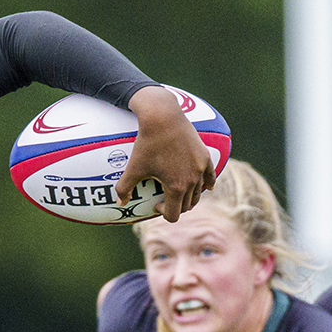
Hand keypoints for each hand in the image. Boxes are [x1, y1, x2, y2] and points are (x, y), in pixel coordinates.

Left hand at [117, 85, 215, 222]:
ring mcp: (201, 169)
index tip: (156, 203)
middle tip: (166, 198)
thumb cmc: (147, 142)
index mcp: (176, 187)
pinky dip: (208, 184)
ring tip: (180, 191)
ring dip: (189, 197)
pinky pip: (211, 176)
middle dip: (176, 205)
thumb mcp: (133, 167)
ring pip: (198, 193)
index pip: (174, 215)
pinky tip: (207, 187)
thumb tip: (120, 202)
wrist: (163, 117)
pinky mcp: (205, 157)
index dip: (163, 212)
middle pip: (187, 206)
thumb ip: (124, 187)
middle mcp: (192, 181)